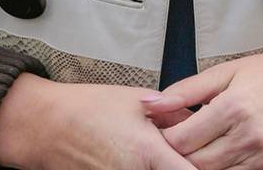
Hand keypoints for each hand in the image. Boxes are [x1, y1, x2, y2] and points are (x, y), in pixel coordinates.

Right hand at [0, 73, 196, 169]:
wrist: (49, 126)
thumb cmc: (90, 107)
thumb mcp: (137, 99)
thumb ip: (172, 111)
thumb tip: (196, 120)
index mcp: (148, 151)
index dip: (205, 169)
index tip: (214, 162)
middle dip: (184, 166)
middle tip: (185, 154)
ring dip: (163, 166)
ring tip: (158, 153)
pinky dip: (143, 169)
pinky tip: (138, 157)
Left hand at [140, 43, 262, 169]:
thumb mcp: (229, 70)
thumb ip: (187, 89)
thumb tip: (152, 103)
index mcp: (233, 107)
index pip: (183, 139)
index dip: (165, 137)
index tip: (160, 130)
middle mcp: (248, 137)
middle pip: (195, 163)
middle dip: (178, 155)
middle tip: (174, 141)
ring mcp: (262, 159)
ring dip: (199, 166)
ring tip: (195, 148)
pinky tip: (218, 156)